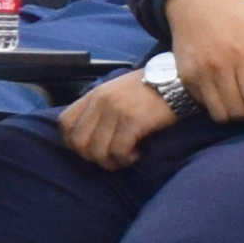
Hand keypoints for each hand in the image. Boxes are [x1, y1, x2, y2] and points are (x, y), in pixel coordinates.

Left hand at [59, 73, 176, 170]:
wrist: (178, 80)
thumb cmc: (151, 88)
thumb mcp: (118, 90)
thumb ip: (100, 107)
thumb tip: (90, 133)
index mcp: (95, 94)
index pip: (65, 123)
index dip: (74, 142)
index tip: (91, 148)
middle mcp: (101, 101)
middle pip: (79, 142)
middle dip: (93, 157)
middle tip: (111, 157)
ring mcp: (116, 110)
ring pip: (97, 151)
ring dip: (111, 161)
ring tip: (126, 157)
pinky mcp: (133, 121)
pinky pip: (118, 151)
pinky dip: (126, 159)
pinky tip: (137, 154)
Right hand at [160, 0, 243, 121]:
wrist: (192, 1)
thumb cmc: (233, 9)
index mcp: (242, 52)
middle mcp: (218, 65)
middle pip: (237, 110)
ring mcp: (199, 72)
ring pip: (219, 112)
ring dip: (234, 115)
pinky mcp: (186, 75)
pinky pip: (203, 103)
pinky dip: (216, 105)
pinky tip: (226, 95)